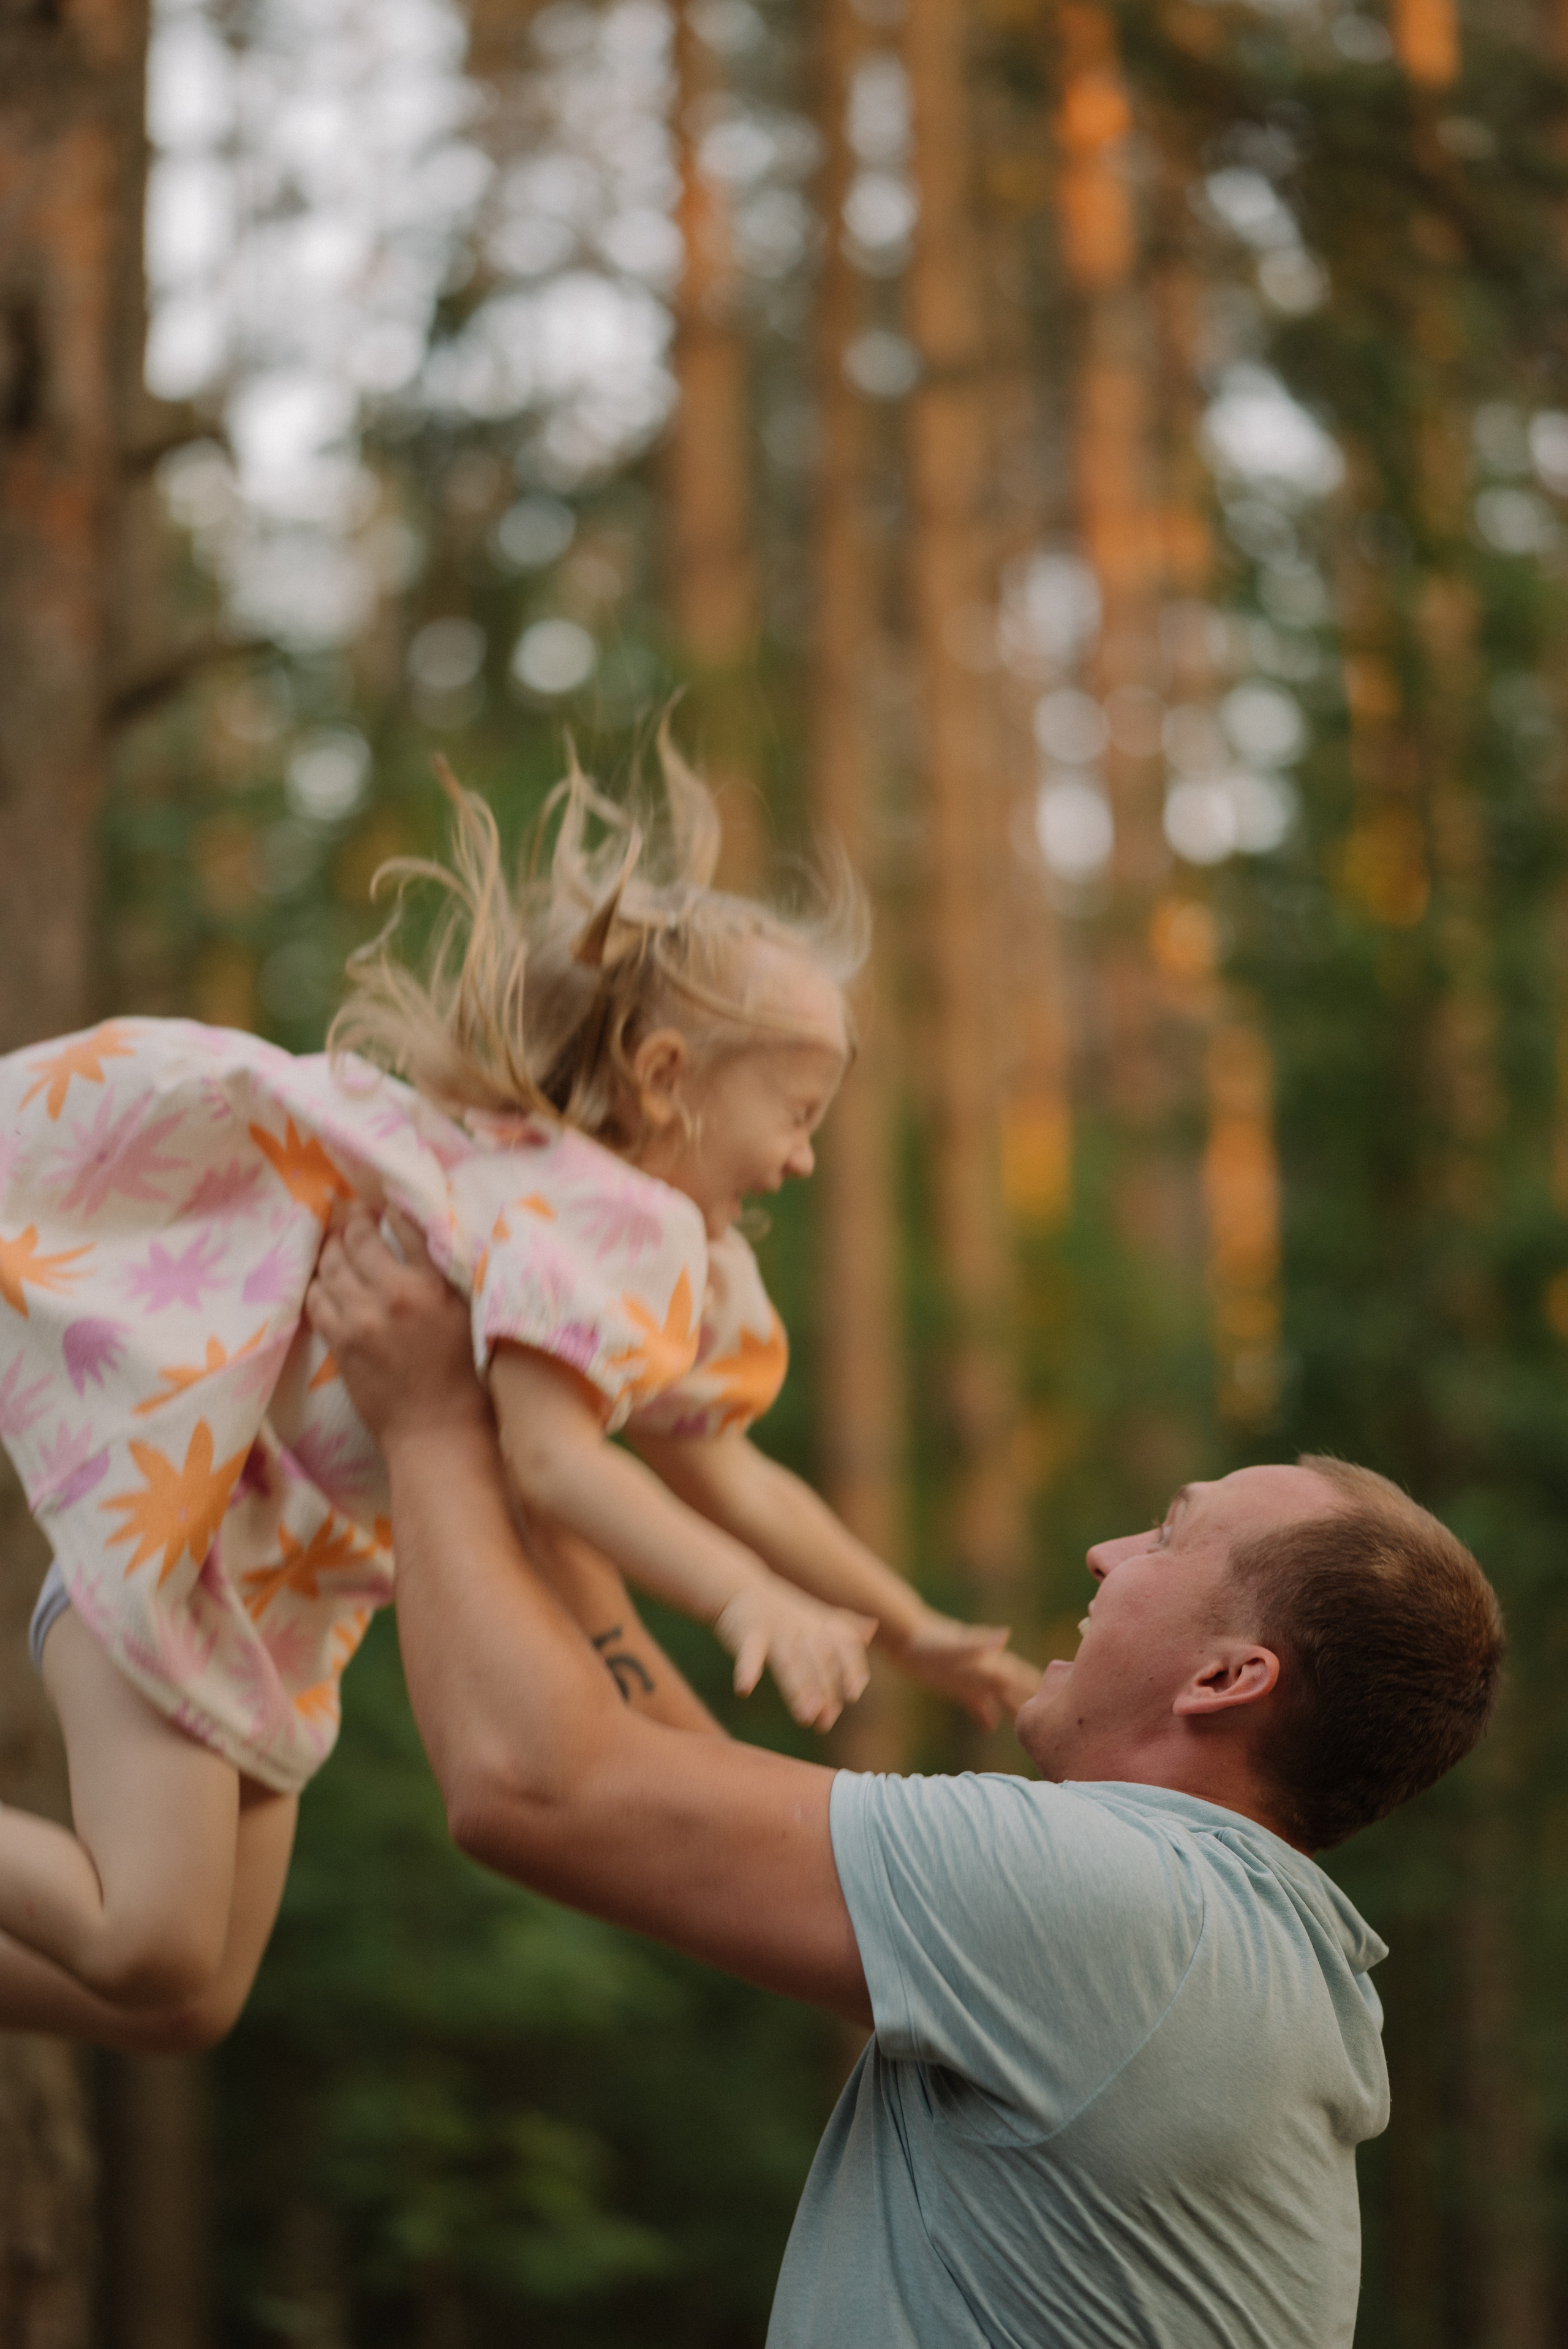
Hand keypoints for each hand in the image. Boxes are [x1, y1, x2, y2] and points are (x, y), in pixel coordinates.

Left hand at [306, 1204, 485, 1445]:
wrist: (435, 1427)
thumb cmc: (462, 1371)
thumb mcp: (466, 1313)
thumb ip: (442, 1273)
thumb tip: (423, 1234)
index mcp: (430, 1286)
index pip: (405, 1227)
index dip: (390, 1209)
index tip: (384, 1203)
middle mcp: (391, 1296)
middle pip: (358, 1240)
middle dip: (353, 1221)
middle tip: (355, 1215)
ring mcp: (360, 1320)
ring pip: (331, 1266)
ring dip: (331, 1248)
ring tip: (336, 1241)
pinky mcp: (340, 1342)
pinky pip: (316, 1299)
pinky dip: (318, 1284)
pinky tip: (324, 1279)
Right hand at [713, 1580, 877, 1734]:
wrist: (740, 1589)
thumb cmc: (782, 1612)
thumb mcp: (815, 1616)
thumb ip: (843, 1628)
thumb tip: (870, 1632)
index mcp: (820, 1626)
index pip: (843, 1647)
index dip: (850, 1668)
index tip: (853, 1694)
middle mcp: (802, 1628)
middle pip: (817, 1661)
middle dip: (824, 1691)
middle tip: (825, 1722)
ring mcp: (775, 1631)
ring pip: (788, 1663)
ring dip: (797, 1690)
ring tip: (805, 1717)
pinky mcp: (747, 1635)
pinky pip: (748, 1653)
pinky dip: (746, 1670)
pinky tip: (744, 1689)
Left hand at [890, 1610, 1042, 1730]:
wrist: (908, 1638)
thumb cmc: (932, 1641)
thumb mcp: (956, 1645)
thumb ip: (980, 1643)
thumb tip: (1005, 1635)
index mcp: (990, 1663)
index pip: (1021, 1677)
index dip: (1040, 1686)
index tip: (1062, 1697)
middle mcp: (986, 1672)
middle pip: (1015, 1690)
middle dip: (1033, 1702)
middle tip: (1054, 1720)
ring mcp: (973, 1681)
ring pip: (1000, 1699)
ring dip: (1013, 1711)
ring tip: (1029, 1728)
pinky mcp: (958, 1688)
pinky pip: (977, 1705)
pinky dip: (985, 1716)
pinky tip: (991, 1727)